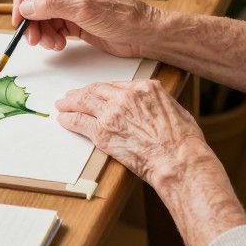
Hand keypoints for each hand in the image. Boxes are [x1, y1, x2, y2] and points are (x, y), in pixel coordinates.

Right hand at [12, 0, 158, 58]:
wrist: (142, 35)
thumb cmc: (122, 15)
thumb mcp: (83, 8)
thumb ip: (51, 6)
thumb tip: (25, 7)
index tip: (18, 15)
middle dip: (32, 19)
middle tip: (31, 37)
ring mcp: (71, 3)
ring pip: (42, 15)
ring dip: (41, 31)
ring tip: (50, 44)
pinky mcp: (74, 20)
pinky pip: (52, 27)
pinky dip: (50, 37)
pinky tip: (58, 44)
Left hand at [55, 80, 207, 184]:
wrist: (178, 160)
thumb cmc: (183, 141)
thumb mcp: (175, 110)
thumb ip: (157, 103)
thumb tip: (151, 107)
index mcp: (145, 88)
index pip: (115, 85)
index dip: (102, 90)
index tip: (96, 93)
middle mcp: (126, 96)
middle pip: (97, 90)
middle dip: (82, 93)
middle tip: (71, 96)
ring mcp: (112, 113)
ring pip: (84, 103)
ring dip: (70, 103)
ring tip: (62, 105)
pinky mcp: (103, 132)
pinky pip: (80, 122)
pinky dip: (69, 120)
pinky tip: (64, 119)